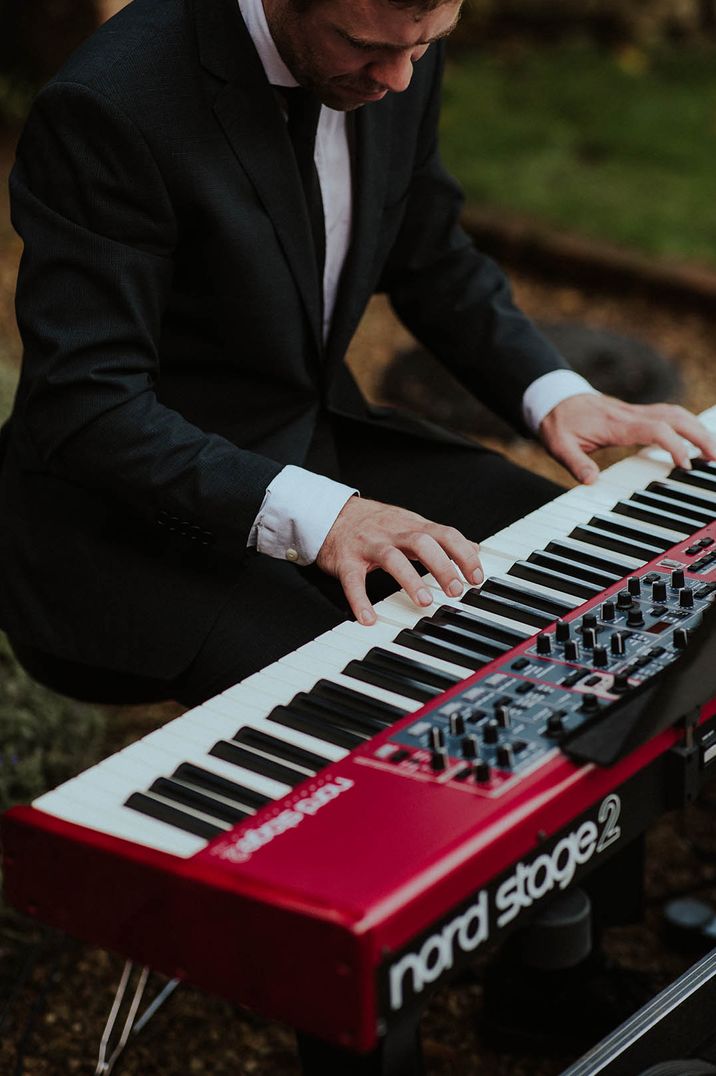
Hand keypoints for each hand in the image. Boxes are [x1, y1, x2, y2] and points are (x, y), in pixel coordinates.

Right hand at [316, 497, 482, 625]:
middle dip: (442, 566)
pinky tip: (369, 618)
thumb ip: (441, 538)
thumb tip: (474, 548)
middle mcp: (392, 533)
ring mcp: (368, 545)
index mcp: (411, 525)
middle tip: (455, 590)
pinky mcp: (346, 560)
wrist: (329, 513)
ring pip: (391, 558)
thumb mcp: (411, 524)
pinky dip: (360, 600)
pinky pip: (353, 580)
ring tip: (424, 602)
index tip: (476, 577)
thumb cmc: (374, 523)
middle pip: (422, 542)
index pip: (445, 534)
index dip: (464, 555)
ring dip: (410, 580)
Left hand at [539, 394, 715, 483]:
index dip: (674, 445)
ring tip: (712, 450)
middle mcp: (630, 414)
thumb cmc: (558, 422)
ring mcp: (634, 412)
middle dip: (699, 435)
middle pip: (675, 418)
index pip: (655, 429)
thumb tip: (590, 481)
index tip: (685, 465)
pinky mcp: (635, 414)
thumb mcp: (559, 445)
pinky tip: (693, 438)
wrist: (553, 399)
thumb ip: (575, 463)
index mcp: (616, 424)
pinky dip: (685, 425)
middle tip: (715, 457)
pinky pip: (667, 415)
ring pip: (675, 413)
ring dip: (696, 428)